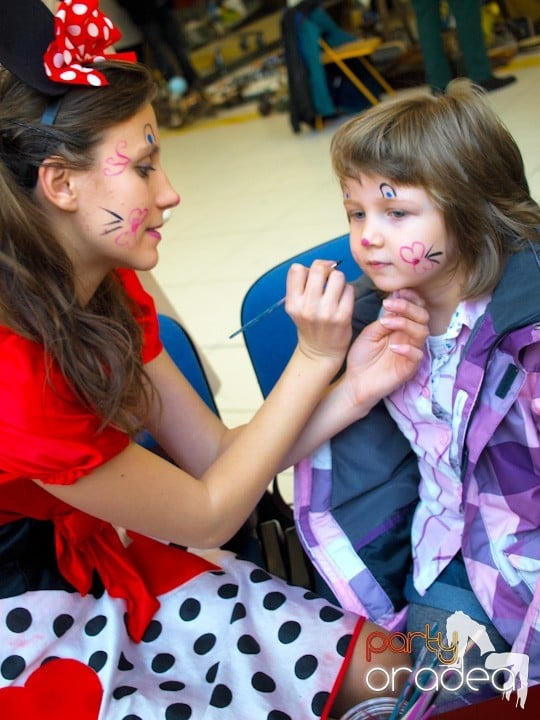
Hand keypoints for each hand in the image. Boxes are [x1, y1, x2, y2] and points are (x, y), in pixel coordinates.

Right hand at [285, 260, 353, 367]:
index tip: (312, 278)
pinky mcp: (343, 316)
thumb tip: (325, 264)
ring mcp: (326, 312)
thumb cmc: (310, 324)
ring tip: (336, 289)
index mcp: (293, 303)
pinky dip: (347, 291)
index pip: (296, 269)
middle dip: (325, 269)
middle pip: (318, 269)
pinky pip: (349, 289)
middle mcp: (307, 307)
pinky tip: (343, 300)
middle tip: (328, 278)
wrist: (320, 352)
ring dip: (338, 279)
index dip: (306, 269)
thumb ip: (303, 285)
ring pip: (337, 276)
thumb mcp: (296, 307)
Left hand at [344, 289, 428, 406]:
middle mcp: (409, 337)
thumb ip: (383, 321)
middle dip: (408, 307)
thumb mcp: (369, 333)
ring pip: (422, 332)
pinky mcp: (410, 368)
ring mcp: (411, 352)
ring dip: (405, 323)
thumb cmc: (362, 357)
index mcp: (401, 326)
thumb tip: (393, 304)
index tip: (398, 291)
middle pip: (423, 317)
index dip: (411, 298)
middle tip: (389, 304)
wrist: (355, 382)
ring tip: (386, 323)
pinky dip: (407, 348)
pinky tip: (394, 347)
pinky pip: (417, 355)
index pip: (416, 308)